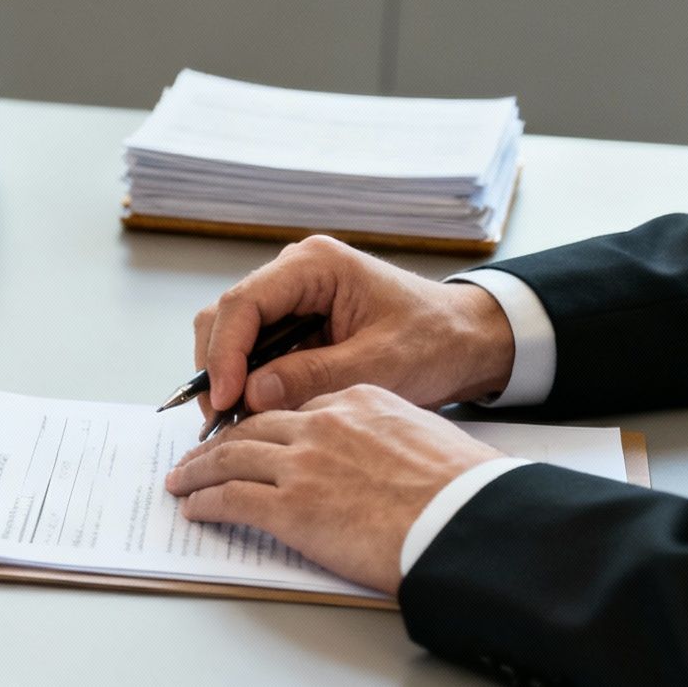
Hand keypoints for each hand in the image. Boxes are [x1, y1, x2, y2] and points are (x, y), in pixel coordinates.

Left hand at [163, 385, 503, 593]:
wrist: (469, 522)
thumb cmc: (465, 491)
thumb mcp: (429, 439)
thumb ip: (392, 437)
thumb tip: (385, 460)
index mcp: (359, 401)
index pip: (298, 407)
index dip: (269, 424)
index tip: (256, 437)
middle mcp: (323, 424)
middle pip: (255, 426)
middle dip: (222, 441)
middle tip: (202, 454)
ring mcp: (302, 464)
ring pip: (230, 458)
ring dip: (199, 469)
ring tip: (182, 479)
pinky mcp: (290, 507)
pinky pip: (230, 499)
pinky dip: (205, 501)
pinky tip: (194, 508)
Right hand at [195, 235, 516, 416]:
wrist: (469, 340)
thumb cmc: (437, 340)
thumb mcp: (382, 364)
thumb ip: (315, 375)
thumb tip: (251, 393)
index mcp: (315, 265)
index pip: (243, 303)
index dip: (224, 354)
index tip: (225, 400)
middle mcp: (294, 273)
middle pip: (226, 317)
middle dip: (218, 369)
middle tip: (222, 420)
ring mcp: (291, 298)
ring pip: (233, 336)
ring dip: (230, 378)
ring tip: (238, 421)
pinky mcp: (294, 324)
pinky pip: (254, 351)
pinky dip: (248, 382)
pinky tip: (256, 412)